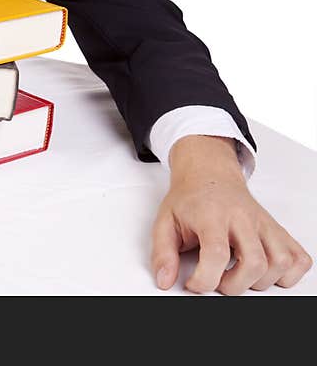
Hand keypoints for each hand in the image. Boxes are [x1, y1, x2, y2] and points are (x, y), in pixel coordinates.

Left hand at [151, 135, 311, 294]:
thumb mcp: (165, 222)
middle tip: (218, 281)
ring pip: (280, 262)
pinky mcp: (278, 230)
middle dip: (235, 285)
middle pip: (254, 262)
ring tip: (238, 275)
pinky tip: (265, 272)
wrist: (209, 175)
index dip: (205, 279)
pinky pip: (299, 258)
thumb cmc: (189, 200)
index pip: (217, 253)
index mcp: (212, 215)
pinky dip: (287, 273)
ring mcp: (264, 223)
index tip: (194, 283)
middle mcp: (243, 217)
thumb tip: (164, 280)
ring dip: (261, 281)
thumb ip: (162, 253)